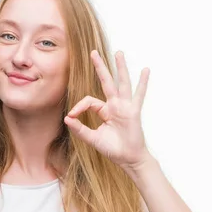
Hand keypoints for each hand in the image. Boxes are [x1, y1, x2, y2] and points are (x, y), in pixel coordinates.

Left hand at [64, 50, 151, 170]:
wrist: (128, 159)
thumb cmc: (113, 149)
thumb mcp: (93, 138)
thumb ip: (79, 129)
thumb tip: (66, 118)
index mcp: (105, 111)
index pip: (90, 101)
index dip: (79, 106)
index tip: (72, 115)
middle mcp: (115, 105)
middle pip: (106, 82)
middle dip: (100, 67)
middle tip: (93, 52)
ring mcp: (125, 107)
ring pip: (122, 83)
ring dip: (120, 68)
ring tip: (118, 53)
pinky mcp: (133, 112)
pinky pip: (139, 95)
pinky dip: (142, 83)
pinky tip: (146, 70)